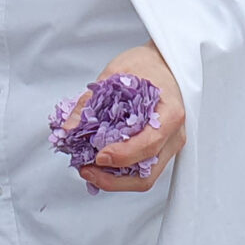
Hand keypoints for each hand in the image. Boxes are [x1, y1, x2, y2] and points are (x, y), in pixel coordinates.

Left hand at [67, 42, 183, 192]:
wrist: (164, 64)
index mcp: (171, 114)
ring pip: (145, 179)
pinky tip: (100, 166)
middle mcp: (174, 135)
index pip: (149, 144)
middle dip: (114, 179)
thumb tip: (70, 127)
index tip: (98, 156)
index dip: (122, 155)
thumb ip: (91, 100)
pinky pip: (142, 171)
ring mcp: (168, 146)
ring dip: (115, 180)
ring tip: (88, 170)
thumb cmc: (147, 65)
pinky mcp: (159, 151)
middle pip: (148, 173)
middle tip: (86, 170)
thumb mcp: (116, 73)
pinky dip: (120, 175)